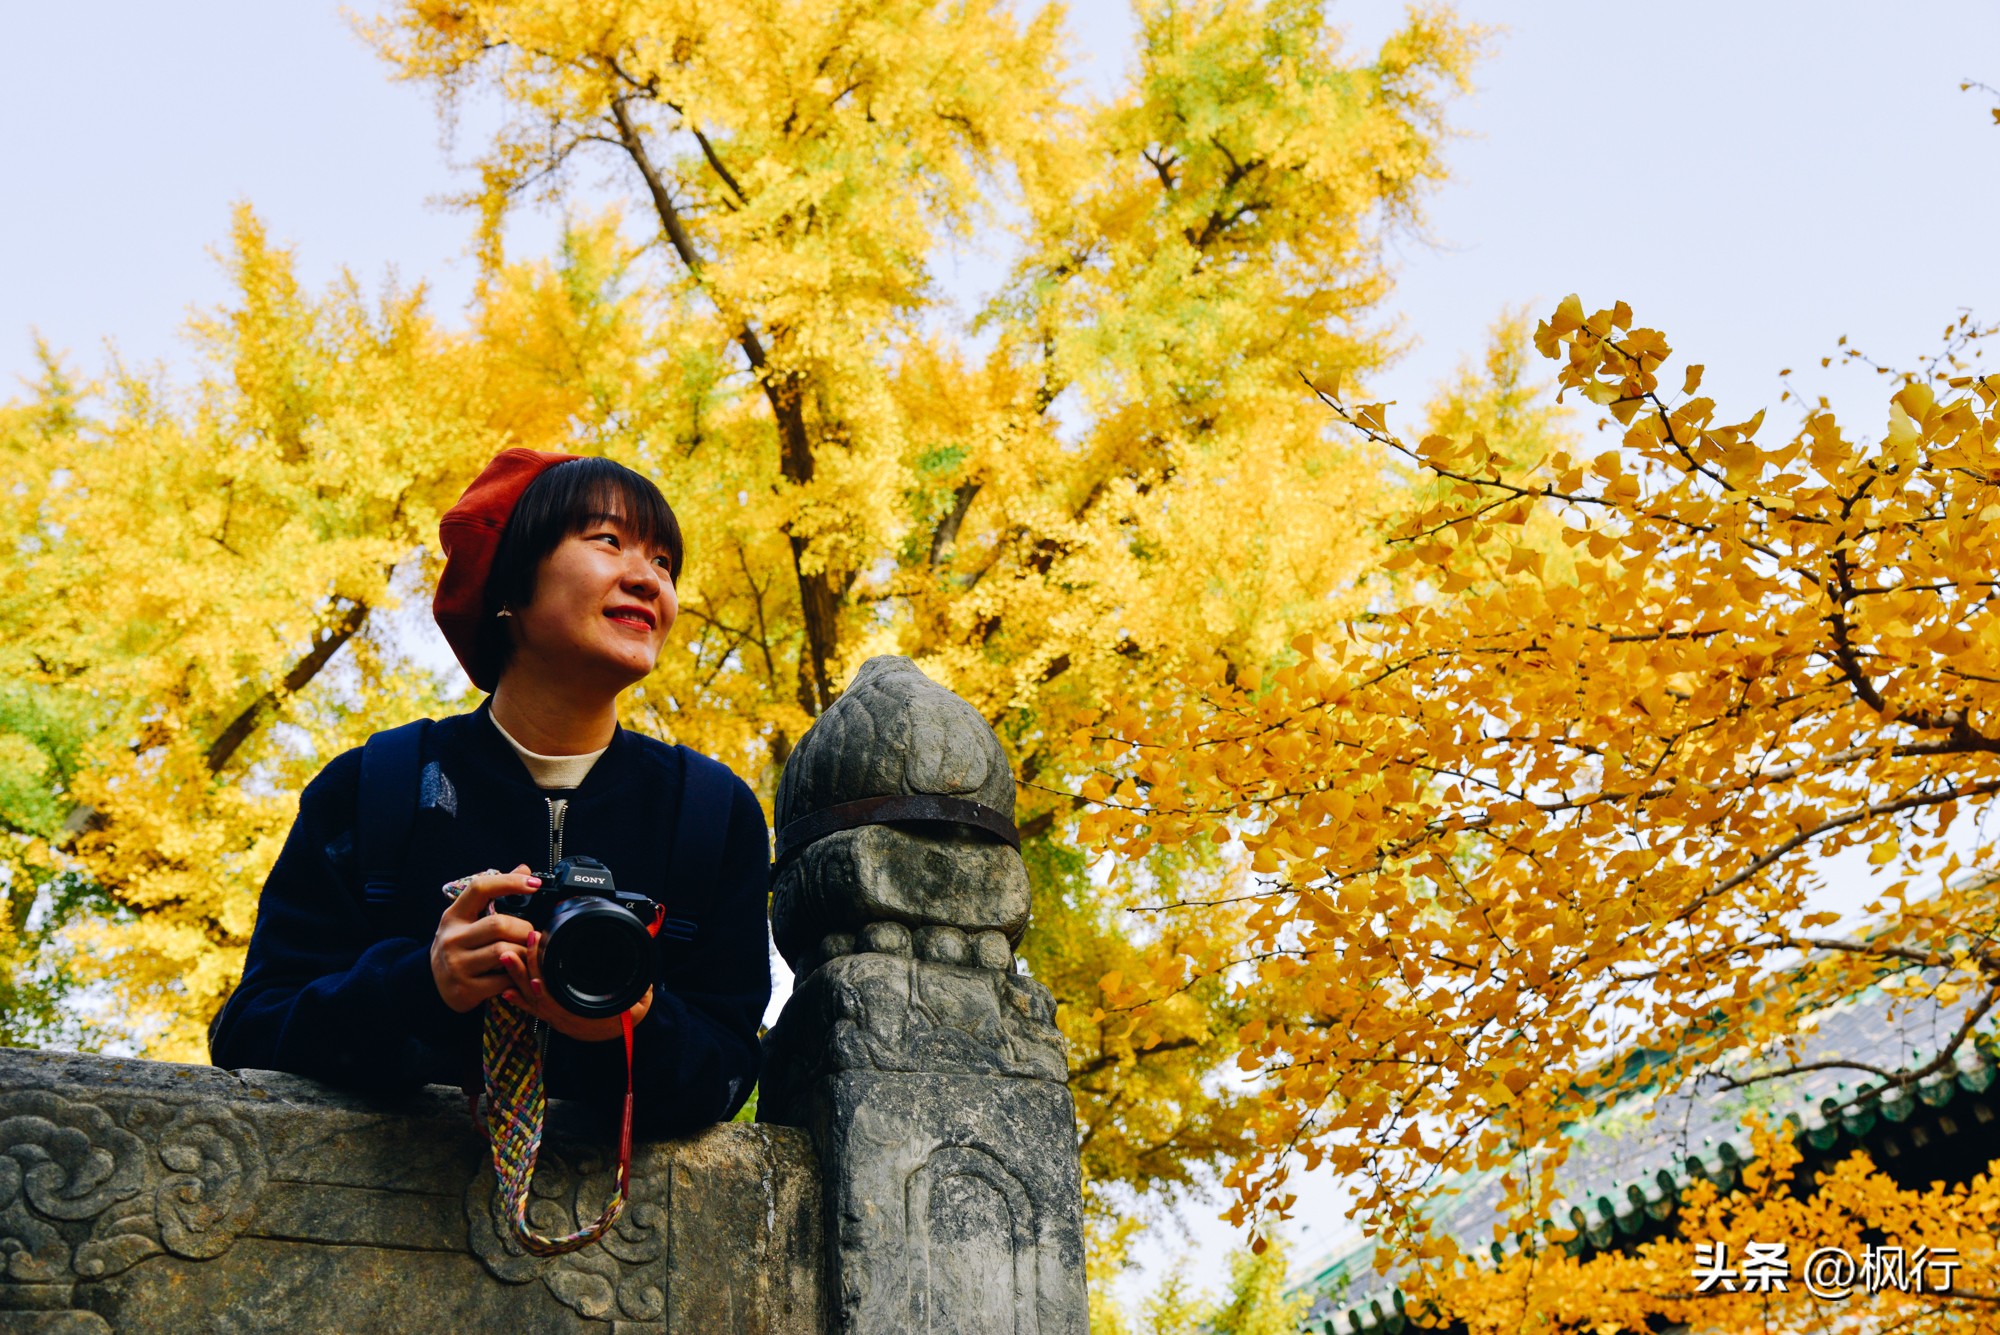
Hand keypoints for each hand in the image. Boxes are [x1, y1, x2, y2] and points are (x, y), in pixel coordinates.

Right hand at [430, 864, 540, 1012]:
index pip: (480, 888)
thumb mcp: (468, 919)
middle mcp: (451, 938)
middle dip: (524, 929)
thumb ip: (495, 895)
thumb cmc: (458, 947)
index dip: (509, 882)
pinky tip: (517, 974)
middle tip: (532, 935)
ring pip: (504, 952)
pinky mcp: (465, 989)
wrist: (434, 986)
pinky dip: (517, 977)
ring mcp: (456, 965)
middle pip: (499, 925)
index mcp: (454, 916)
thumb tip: (524, 869)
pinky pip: (504, 980)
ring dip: (525, 953)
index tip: (533, 884)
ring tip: (527, 954)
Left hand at [500, 942, 652, 1041]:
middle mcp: (569, 1021)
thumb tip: (639, 970)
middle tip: (521, 946)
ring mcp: (561, 1021)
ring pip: (533, 1001)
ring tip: (506, 958)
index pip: (561, 1002)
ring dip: (518, 979)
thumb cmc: (634, 1019)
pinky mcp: (557, 1019)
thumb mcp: (641, 1001)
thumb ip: (639, 986)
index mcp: (588, 1017)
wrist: (629, 1040)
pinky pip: (534, 1011)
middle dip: (528, 970)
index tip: (539, 966)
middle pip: (541, 997)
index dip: (547, 986)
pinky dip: (519, 1000)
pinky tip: (506, 991)